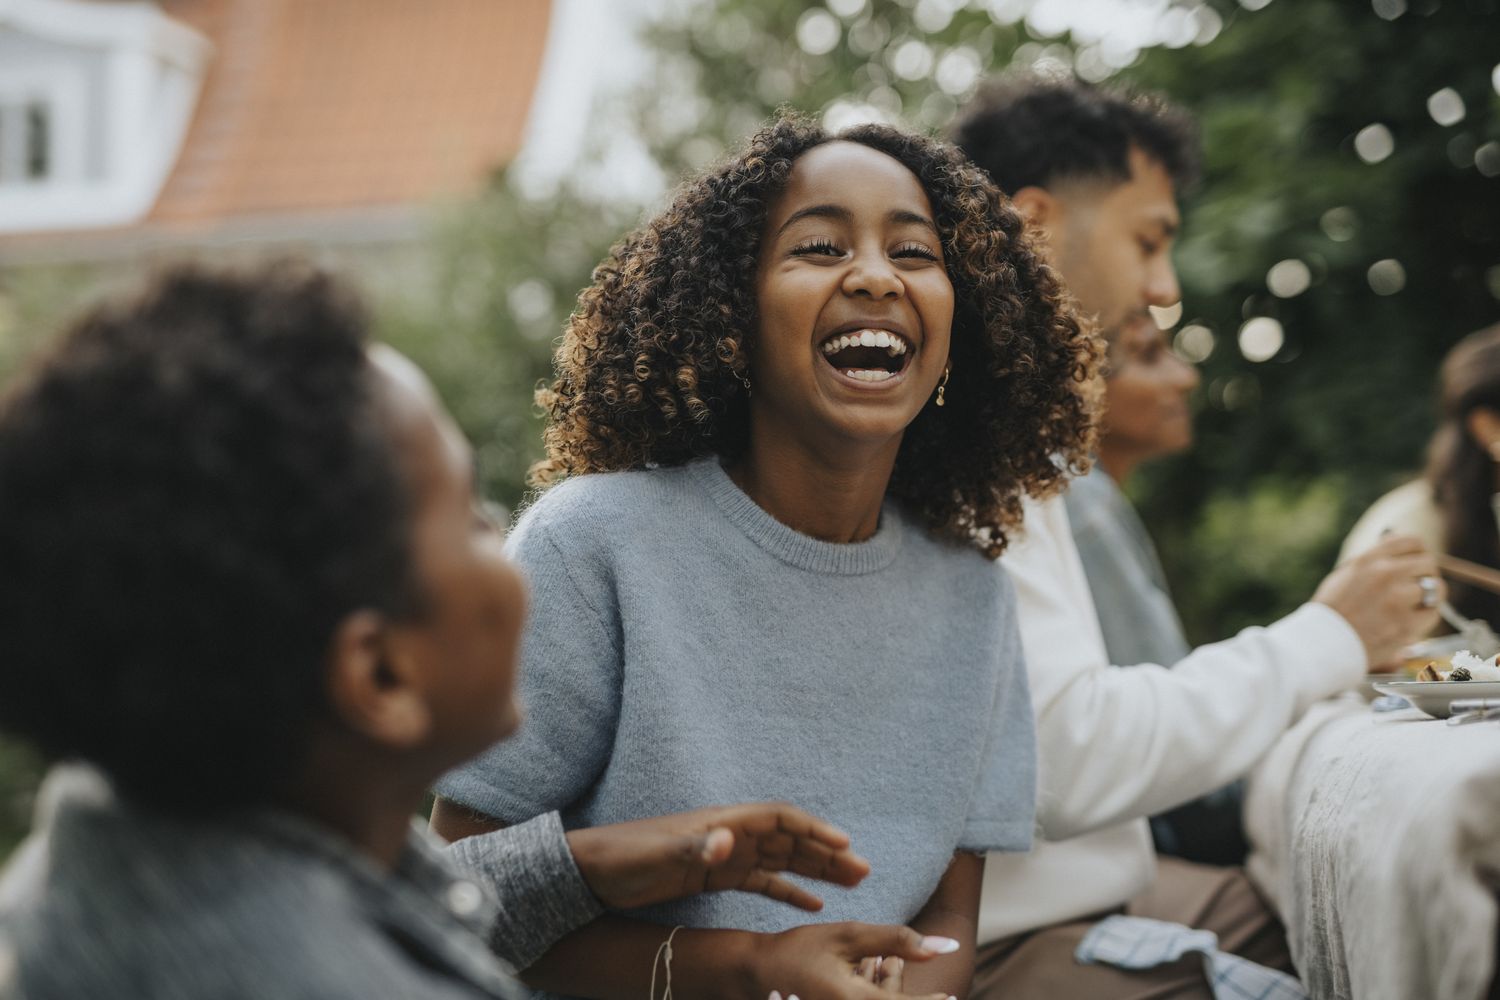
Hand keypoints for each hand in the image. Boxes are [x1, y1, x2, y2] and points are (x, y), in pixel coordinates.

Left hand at [565, 802, 870, 910]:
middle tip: (864, 870)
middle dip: (827, 852)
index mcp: (723, 822)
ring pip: (783, 860)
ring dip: (817, 870)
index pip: (779, 819)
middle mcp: (730, 834)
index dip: (813, 829)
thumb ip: (695, 847)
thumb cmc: (622, 855)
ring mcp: (725, 855)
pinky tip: (812, 904)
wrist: (592, 870)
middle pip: (790, 839)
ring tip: (853, 882)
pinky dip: (789, 890)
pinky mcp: (716, 876)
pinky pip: (763, 882)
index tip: (845, 844)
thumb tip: (728, 841)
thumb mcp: (659, 853)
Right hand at [753, 923, 957, 999]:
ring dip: (889, 998)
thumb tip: (945, 947)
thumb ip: (897, 940)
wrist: (756, 973)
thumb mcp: (847, 936)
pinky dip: (874, 999)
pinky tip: (869, 988)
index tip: (950, 996)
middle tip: (922, 990)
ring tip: (880, 977)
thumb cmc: (799, 950)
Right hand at [1313, 535, 1443, 668]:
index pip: (1412, 542)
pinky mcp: (1406, 624)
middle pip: (1427, 563)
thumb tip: (1395, 541)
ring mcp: (1397, 599)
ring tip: (1414, 605)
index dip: (1417, 554)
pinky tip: (1411, 620)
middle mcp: (1385, 574)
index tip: (1414, 565)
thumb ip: (1372, 559)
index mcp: (1368, 559)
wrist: (1323, 644)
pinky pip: (1433, 612)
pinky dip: (1426, 616)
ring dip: (1429, 596)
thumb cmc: (1333, 611)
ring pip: (1436, 587)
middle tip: (1415, 589)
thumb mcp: (1345, 575)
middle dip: (1424, 575)